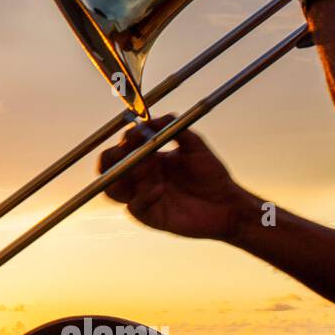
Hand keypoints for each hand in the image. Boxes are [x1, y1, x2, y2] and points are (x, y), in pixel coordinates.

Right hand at [97, 116, 252, 240]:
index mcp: (148, 157)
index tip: (139, 131)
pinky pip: (133, 207)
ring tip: (142, 170)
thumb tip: (154, 118)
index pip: (123, 145)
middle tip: (128, 151)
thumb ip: (175, 128)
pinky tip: (160, 189)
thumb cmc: (212, 176)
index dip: (127, 137)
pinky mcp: (148, 215)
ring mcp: (141, 196)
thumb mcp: (195, 145)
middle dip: (112, 156)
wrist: (227, 204)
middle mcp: (140, 176)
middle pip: (107, 166)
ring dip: (120, 176)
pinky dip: (143, 196)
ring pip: (110, 188)